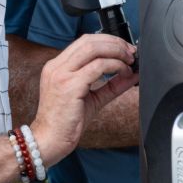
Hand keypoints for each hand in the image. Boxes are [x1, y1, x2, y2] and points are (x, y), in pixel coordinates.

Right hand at [29, 34, 137, 164]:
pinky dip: (115, 66)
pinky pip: (97, 67)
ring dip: (116, 52)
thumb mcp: (92, 99)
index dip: (108, 41)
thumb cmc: (67, 122)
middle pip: (89, 41)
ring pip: (93, 49)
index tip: (124, 49)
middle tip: (131, 53)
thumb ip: (111, 85)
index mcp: (57, 66)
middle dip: (115, 43)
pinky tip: (124, 73)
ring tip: (129, 61)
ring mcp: (61, 74)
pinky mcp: (69, 85)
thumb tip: (132, 74)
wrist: (49, 141)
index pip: (84, 41)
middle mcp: (56, 66)